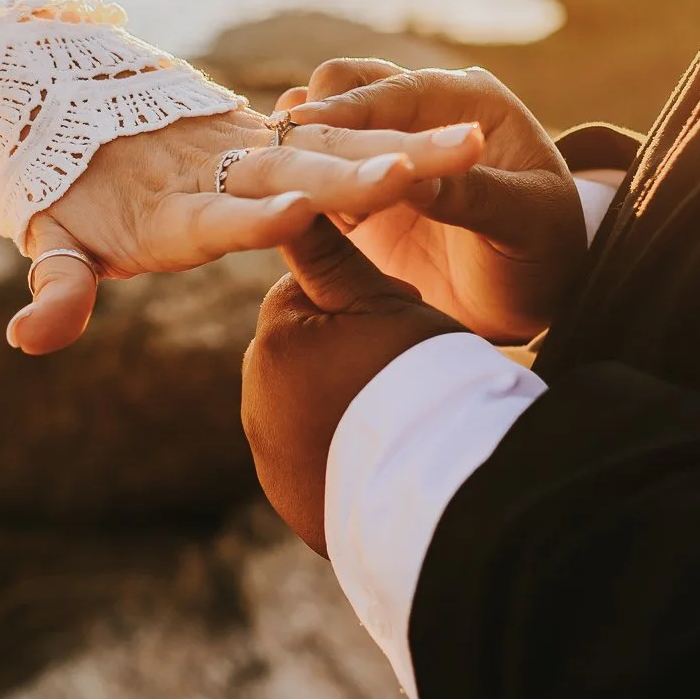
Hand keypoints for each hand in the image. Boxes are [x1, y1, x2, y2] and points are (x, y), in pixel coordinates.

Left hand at [9, 106, 488, 353]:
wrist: (75, 101)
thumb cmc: (69, 191)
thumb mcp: (54, 241)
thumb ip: (55, 291)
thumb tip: (25, 340)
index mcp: (172, 209)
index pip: (219, 217)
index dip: (256, 217)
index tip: (299, 210)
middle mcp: (222, 171)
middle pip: (297, 172)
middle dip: (357, 171)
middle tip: (417, 169)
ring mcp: (254, 148)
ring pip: (335, 148)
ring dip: (400, 146)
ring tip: (471, 140)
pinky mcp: (277, 134)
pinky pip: (343, 137)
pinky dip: (397, 134)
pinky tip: (466, 138)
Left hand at [242, 217, 461, 555]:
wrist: (442, 491)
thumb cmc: (421, 379)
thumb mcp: (384, 301)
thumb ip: (329, 253)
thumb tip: (288, 201)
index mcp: (275, 342)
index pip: (306, 298)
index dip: (359, 304)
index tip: (397, 326)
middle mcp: (257, 399)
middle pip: (305, 353)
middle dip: (344, 354)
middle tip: (402, 370)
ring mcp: (270, 457)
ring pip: (308, 406)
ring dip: (342, 403)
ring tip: (398, 414)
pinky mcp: (291, 497)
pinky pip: (313, 459)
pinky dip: (340, 452)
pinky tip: (384, 454)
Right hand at [274, 61, 585, 341]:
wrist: (531, 293)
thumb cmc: (545, 250)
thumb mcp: (525, 223)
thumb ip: (473, 194)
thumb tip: (412, 176)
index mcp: (468, 101)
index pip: (401, 90)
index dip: (352, 107)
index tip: (311, 125)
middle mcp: (418, 113)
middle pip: (346, 88)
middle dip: (313, 118)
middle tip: (282, 155)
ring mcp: (381, 149)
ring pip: (320, 126)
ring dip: (294, 145)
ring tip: (266, 177)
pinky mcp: (354, 191)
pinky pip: (310, 175)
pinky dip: (287, 180)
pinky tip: (268, 203)